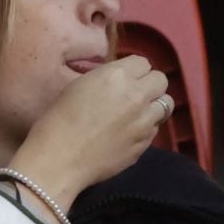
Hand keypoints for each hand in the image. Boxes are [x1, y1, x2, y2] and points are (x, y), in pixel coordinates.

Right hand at [9, 55, 170, 210]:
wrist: (59, 160)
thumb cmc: (58, 120)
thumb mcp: (79, 85)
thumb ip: (106, 79)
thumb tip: (119, 82)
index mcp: (117, 75)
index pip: (143, 62)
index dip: (134, 70)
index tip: (125, 79)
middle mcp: (137, 95)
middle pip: (161, 80)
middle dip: (149, 85)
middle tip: (134, 95)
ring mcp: (144, 122)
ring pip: (166, 105)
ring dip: (153, 106)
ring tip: (136, 115)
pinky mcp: (145, 144)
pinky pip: (154, 129)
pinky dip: (146, 129)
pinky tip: (127, 135)